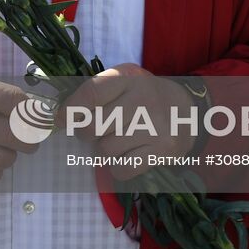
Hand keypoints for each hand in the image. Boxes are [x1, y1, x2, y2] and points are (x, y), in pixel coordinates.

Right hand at [0, 73, 33, 185]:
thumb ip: (2, 95)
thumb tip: (40, 111)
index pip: (15, 102)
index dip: (34, 112)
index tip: (40, 117)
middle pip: (14, 134)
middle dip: (29, 138)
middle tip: (30, 138)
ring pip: (3, 158)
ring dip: (10, 155)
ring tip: (2, 147)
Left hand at [65, 63, 195, 177]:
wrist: (189, 110)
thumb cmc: (145, 96)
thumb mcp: (124, 81)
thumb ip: (96, 92)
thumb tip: (61, 115)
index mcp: (128, 78)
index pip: (91, 93)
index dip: (69, 110)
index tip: (60, 120)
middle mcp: (142, 101)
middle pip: (94, 126)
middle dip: (85, 133)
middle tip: (92, 132)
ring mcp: (154, 127)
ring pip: (106, 150)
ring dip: (104, 149)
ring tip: (117, 140)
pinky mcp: (162, 151)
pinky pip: (122, 169)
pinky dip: (117, 167)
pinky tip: (127, 155)